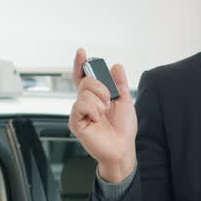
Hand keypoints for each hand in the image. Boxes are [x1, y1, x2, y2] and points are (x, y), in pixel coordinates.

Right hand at [69, 48, 137, 181]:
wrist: (122, 148)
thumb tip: (117, 66)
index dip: (81, 64)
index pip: (83, 77)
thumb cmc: (123, 129)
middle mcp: (85, 103)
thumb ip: (120, 83)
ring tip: (103, 114)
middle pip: (85, 81)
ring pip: (84, 93)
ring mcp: (79, 112)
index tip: (82, 52)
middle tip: (108, 101)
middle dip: (101, 88)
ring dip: (99, 102)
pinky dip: (93, 110)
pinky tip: (97, 119)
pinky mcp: (75, 122)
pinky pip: (80, 105)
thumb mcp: (125, 101)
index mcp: (95, 97)